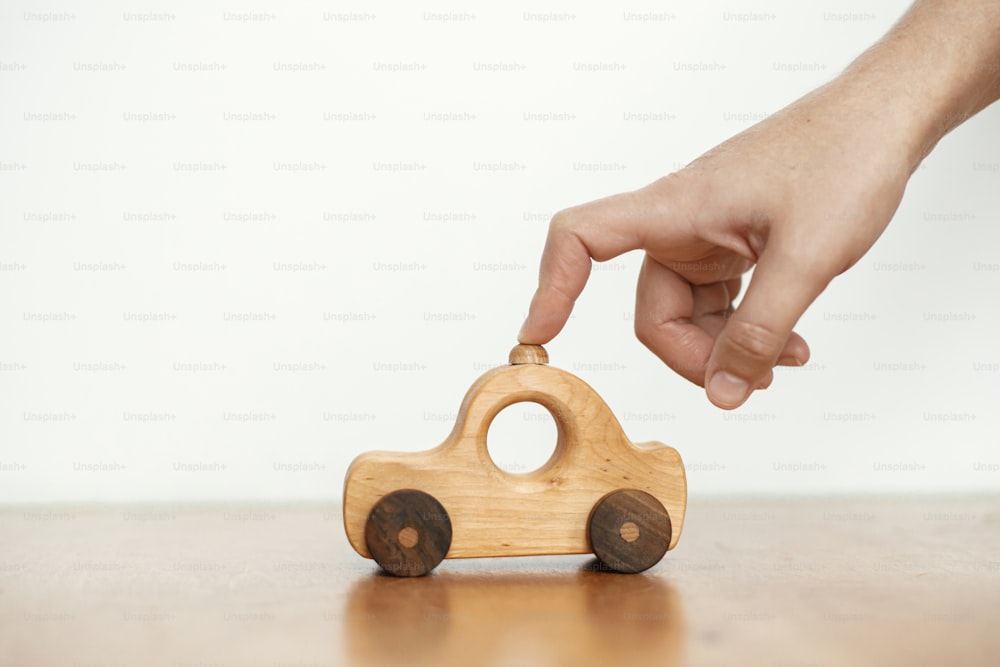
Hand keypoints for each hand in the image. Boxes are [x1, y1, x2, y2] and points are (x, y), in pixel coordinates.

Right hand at [518, 79, 914, 408]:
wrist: (883, 119)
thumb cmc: (844, 160)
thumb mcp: (806, 258)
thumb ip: (760, 333)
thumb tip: (723, 395)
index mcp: (675, 208)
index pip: (582, 238)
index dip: (552, 287)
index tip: (537, 337)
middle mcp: (679, 223)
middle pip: (653, 311)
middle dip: (697, 356)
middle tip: (750, 380)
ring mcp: (705, 235)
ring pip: (689, 313)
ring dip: (729, 347)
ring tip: (786, 358)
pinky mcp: (731, 243)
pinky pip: (718, 301)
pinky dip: (746, 328)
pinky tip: (787, 343)